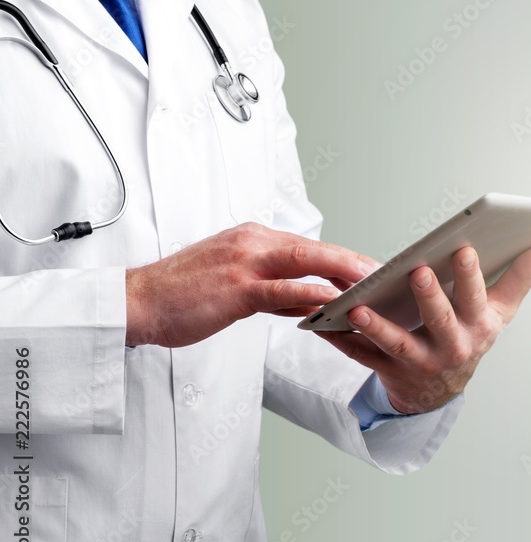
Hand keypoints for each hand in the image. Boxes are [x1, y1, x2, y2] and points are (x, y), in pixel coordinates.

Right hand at [126, 223, 379, 347]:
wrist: (136, 302)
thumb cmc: (182, 296)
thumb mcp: (235, 286)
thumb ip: (275, 290)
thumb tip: (310, 301)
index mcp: (252, 238)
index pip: (308, 245)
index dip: (341, 257)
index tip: (368, 267)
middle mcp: (251, 243)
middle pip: (314, 248)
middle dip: (352, 261)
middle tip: (383, 273)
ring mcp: (243, 263)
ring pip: (304, 261)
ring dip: (341, 272)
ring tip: (370, 286)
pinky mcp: (235, 288)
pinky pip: (280, 289)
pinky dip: (309, 294)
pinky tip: (330, 303)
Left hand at [316, 241, 530, 413]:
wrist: (442, 389)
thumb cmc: (471, 335)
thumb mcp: (501, 311)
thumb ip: (523, 275)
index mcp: (480, 325)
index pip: (478, 297)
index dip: (473, 277)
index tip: (465, 250)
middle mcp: (453, 346)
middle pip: (441, 320)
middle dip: (430, 297)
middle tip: (418, 271)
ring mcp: (420, 362)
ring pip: (398, 343)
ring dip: (378, 327)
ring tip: (360, 307)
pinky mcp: (389, 371)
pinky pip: (362, 356)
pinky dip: (341, 339)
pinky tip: (322, 323)